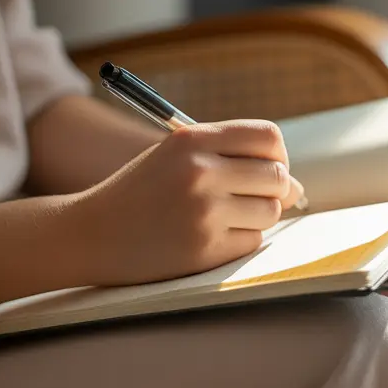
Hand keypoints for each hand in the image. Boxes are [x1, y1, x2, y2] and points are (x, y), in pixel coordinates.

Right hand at [68, 120, 305, 286]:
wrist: (90, 233)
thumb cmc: (142, 192)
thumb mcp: (176, 156)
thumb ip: (232, 158)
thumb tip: (297, 187)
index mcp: (193, 140)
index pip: (268, 137)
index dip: (277, 154)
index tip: (268, 168)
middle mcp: (201, 171)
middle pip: (278, 176)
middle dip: (275, 189)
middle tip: (252, 198)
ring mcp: (204, 212)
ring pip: (271, 212)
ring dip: (257, 217)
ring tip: (224, 218)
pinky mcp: (204, 249)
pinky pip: (252, 241)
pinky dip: (240, 241)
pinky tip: (210, 237)